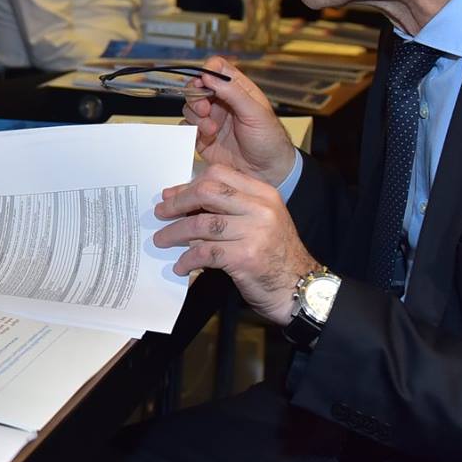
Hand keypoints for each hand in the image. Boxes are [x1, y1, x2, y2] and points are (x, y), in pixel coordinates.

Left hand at [154, 164, 315, 323]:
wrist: (301, 288)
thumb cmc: (275, 255)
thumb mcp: (260, 222)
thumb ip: (231, 208)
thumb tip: (185, 201)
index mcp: (264, 194)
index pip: (219, 174)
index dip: (190, 184)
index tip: (172, 196)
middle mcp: (260, 209)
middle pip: (207, 192)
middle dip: (178, 203)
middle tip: (161, 213)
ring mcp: (254, 232)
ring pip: (201, 224)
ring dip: (175, 233)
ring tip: (161, 240)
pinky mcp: (244, 258)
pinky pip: (204, 252)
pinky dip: (187, 259)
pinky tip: (180, 265)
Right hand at [180, 55, 296, 190]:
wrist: (267, 172)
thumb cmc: (269, 141)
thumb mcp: (256, 113)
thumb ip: (233, 92)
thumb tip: (210, 75)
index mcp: (238, 90)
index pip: (217, 68)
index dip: (208, 70)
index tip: (204, 80)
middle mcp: (222, 102)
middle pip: (197, 86)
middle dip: (196, 96)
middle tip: (204, 108)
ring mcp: (211, 119)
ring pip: (189, 107)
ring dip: (196, 116)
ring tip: (212, 129)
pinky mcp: (202, 136)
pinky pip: (186, 127)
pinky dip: (191, 130)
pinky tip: (207, 137)